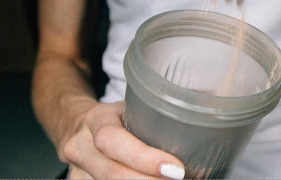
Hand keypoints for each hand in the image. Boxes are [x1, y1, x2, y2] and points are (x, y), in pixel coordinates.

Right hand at [61, 101, 184, 178]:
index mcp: (96, 120)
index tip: (177, 170)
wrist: (77, 124)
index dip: (145, 158)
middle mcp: (80, 145)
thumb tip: (205, 123)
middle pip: (110, 172)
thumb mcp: (131, 107)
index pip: (113, 140)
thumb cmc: (115, 116)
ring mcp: (76, 169)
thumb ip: (156, 116)